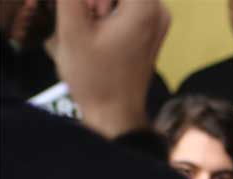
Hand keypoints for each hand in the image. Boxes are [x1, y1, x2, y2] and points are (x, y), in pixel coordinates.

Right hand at [55, 0, 170, 137]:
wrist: (115, 112)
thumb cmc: (95, 78)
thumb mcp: (72, 30)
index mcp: (145, 7)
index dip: (93, 1)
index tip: (89, 13)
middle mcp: (159, 10)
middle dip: (95, 1)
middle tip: (91, 18)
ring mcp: (158, 19)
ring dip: (98, 4)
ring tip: (93, 25)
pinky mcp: (151, 27)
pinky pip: (125, 4)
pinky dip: (106, 10)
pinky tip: (99, 29)